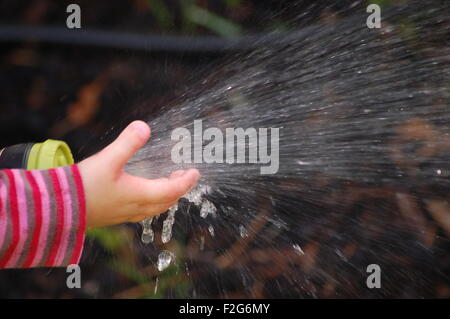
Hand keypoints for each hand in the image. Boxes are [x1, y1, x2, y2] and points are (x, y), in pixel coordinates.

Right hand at [78, 121, 199, 228]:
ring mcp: (124, 215)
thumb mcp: (108, 159)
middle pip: (166, 202)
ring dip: (165, 197)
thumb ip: (127, 142)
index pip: (172, 190)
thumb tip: (144, 126)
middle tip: (183, 175)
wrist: (56, 209)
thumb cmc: (83, 186)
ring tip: (166, 183)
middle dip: (178, 189)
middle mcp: (135, 208)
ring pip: (153, 209)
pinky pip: (140, 211)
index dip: (187, 181)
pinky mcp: (113, 216)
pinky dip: (151, 202)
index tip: (196, 172)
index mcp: (139, 195)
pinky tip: (141, 193)